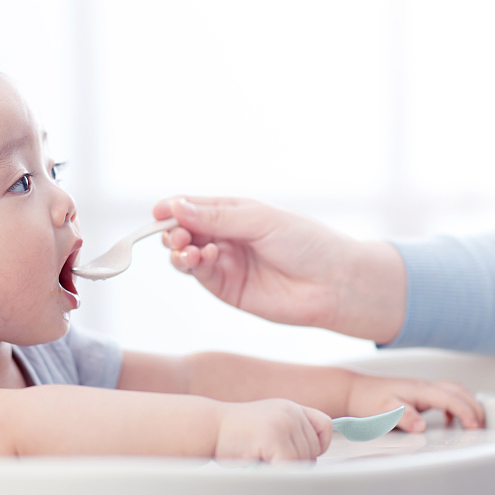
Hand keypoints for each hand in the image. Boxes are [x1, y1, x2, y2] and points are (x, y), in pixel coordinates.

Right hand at [153, 196, 406, 343]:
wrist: (334, 284)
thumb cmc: (307, 244)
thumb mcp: (261, 220)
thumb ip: (218, 217)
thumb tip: (177, 208)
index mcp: (235, 213)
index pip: (193, 206)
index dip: (173, 207)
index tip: (159, 210)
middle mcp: (226, 236)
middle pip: (184, 230)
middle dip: (173, 230)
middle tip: (176, 234)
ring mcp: (225, 263)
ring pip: (185, 253)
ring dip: (178, 249)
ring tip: (188, 249)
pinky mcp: (227, 289)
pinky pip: (199, 275)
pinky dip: (193, 265)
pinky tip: (204, 259)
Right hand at [214, 399, 332, 461]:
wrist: (207, 427)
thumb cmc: (232, 435)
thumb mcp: (266, 425)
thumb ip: (288, 435)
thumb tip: (309, 461)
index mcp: (291, 407)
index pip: (324, 426)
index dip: (316, 445)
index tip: (297, 454)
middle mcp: (291, 412)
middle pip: (314, 451)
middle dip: (296, 462)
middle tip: (268, 460)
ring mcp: (284, 423)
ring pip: (304, 461)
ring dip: (284, 469)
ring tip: (261, 460)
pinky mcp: (275, 437)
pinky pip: (290, 466)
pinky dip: (278, 472)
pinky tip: (260, 463)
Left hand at [346, 374, 484, 431]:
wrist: (352, 391)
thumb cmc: (366, 399)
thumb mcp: (383, 411)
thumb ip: (403, 417)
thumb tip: (421, 426)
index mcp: (418, 389)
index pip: (450, 398)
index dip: (465, 412)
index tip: (474, 426)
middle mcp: (422, 386)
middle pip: (458, 391)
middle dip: (474, 406)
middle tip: (482, 425)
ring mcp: (421, 389)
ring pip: (453, 391)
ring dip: (467, 403)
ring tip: (474, 422)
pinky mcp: (417, 394)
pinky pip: (444, 396)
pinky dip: (455, 406)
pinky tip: (450, 420)